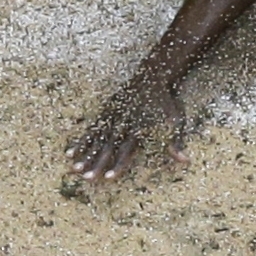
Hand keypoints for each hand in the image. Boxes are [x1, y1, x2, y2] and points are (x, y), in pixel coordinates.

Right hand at [68, 73, 186, 182]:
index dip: (118, 165)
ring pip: (96, 139)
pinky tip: (70, 153)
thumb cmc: (165, 103)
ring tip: (74, 169)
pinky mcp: (104, 113)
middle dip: (97, 164)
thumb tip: (185, 161)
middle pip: (108, 148)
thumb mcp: (175, 121)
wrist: (152, 76)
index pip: (127, 151)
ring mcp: (112, 118)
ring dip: (85, 155)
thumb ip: (175, 142)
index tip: (109, 178)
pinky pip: (90, 129)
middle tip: (87, 179)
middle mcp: (122, 125)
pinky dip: (81, 141)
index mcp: (138, 130)